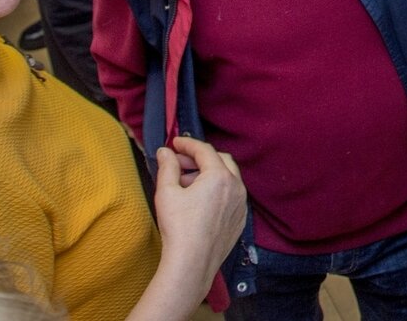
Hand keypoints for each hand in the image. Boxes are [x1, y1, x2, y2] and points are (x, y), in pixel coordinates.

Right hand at [152, 137, 245, 298]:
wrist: (192, 262)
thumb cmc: (178, 226)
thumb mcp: (167, 192)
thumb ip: (167, 167)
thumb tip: (165, 152)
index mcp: (220, 176)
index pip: (205, 150)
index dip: (188, 144)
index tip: (175, 143)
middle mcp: (237, 186)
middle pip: (220, 161)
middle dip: (199, 158)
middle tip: (179, 163)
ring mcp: (241, 204)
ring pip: (228, 178)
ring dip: (208, 175)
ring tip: (185, 184)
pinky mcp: (240, 219)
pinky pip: (231, 196)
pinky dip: (217, 191)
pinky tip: (199, 201)